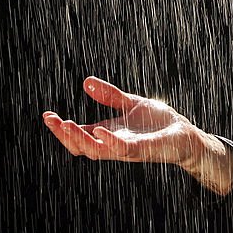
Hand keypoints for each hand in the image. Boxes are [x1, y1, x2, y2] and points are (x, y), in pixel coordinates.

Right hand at [42, 76, 200, 166]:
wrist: (185, 134)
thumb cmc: (159, 122)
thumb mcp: (130, 103)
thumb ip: (110, 96)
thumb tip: (86, 81)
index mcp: (109, 134)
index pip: (79, 135)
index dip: (62, 128)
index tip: (47, 115)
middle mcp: (114, 144)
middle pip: (81, 146)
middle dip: (64, 134)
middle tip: (51, 120)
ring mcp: (128, 149)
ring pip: (97, 151)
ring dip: (80, 139)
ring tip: (67, 124)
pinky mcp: (144, 150)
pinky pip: (122, 149)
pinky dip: (109, 141)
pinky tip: (99, 130)